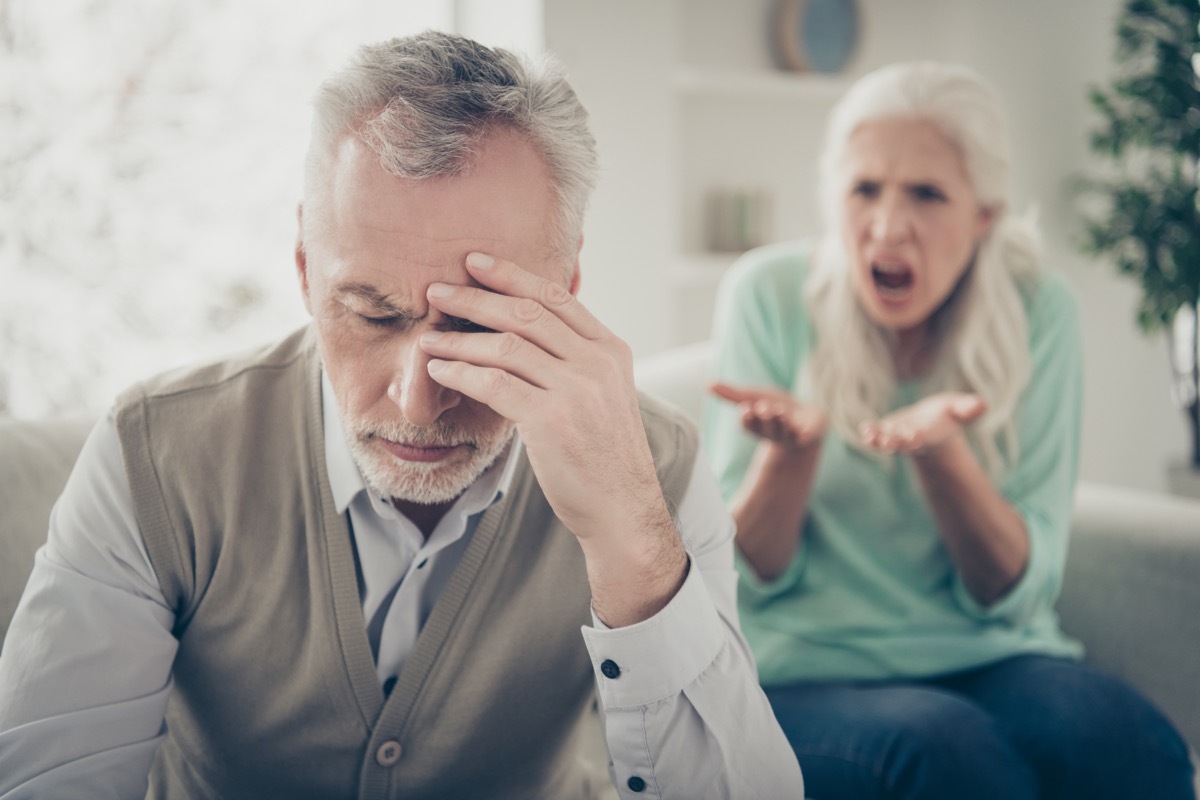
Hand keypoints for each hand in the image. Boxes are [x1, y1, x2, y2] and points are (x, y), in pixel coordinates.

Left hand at [418, 252, 684, 624]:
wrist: (623, 509)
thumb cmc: (605, 458)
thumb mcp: (604, 396)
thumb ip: (575, 362)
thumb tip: (531, 336)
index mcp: (610, 350)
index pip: (557, 297)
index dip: (513, 275)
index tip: (476, 262)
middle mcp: (597, 363)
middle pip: (527, 314)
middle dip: (476, 298)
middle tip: (438, 290)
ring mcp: (577, 389)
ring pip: (506, 346)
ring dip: (459, 339)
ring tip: (429, 337)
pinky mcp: (552, 420)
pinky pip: (495, 384)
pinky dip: (461, 373)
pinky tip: (439, 372)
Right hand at [709, 382, 826, 451]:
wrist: (806, 419)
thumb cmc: (775, 408)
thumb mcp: (754, 398)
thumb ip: (732, 394)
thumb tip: (705, 384)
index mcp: (757, 425)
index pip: (748, 425)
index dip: (746, 418)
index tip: (745, 407)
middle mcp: (772, 433)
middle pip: (766, 429)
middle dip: (765, 418)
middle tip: (764, 407)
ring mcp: (790, 436)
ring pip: (784, 432)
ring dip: (781, 423)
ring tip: (780, 411)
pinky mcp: (808, 437)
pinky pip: (805, 438)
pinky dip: (805, 435)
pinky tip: (804, 432)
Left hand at [859, 392, 985, 455]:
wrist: (933, 423)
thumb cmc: (949, 415)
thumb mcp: (961, 409)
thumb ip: (970, 408)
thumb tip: (983, 403)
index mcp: (931, 436)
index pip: (925, 439)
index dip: (919, 438)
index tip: (915, 436)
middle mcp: (912, 440)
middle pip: (903, 444)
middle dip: (896, 443)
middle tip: (888, 442)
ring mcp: (897, 437)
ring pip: (886, 442)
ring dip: (878, 441)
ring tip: (870, 437)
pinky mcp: (886, 431)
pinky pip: (876, 434)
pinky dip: (870, 433)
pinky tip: (865, 429)